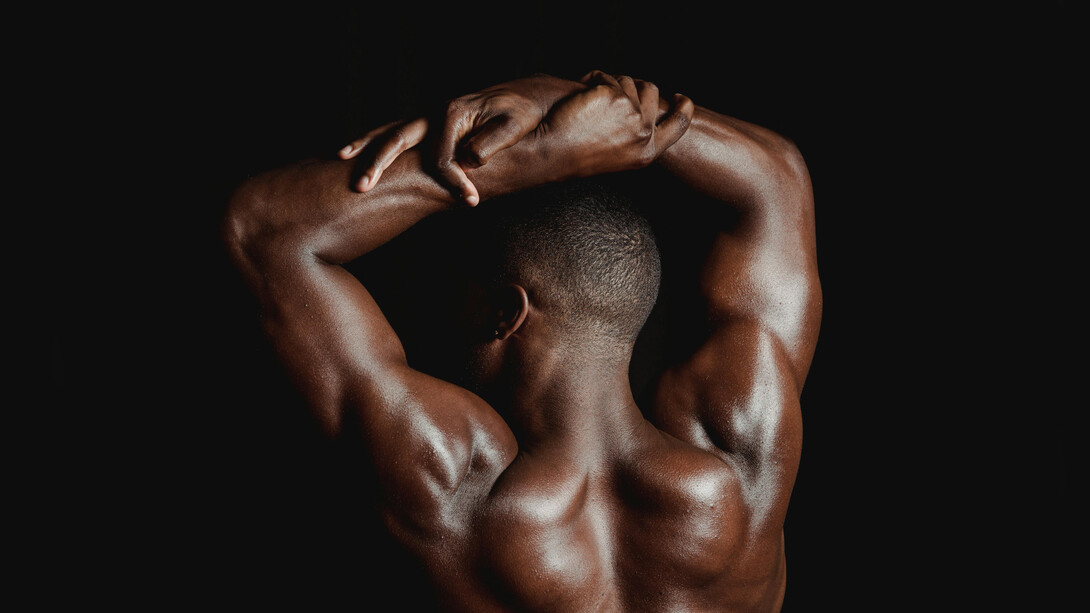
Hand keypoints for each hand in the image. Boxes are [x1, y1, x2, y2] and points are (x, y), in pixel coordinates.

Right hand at [340, 74, 582, 202]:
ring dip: (365, 147)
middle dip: (378, 163)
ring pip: (388, 131)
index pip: (442, 156)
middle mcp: (434, 112)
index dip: (453, 181)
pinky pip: (396, 133)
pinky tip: (357, 154)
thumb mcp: (516, 124)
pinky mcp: (429, 125)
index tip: (469, 202)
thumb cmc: (524, 112)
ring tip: (340, 160)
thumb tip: (470, 159)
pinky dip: (374, 142)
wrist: (526, 95)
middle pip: (397, 138)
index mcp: (454, 113)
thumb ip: (494, 141)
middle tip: (362, 188)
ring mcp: (429, 118)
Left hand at [533, 70, 693, 178]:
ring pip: (627, 81)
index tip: (679, 96)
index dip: (684, 107)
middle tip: (611, 92)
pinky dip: (590, 79)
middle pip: (650, 91)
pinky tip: (578, 94)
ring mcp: (630, 112)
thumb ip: (637, 135)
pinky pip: (604, 75)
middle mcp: (643, 133)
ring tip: (590, 100)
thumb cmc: (579, 155)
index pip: (679, 124)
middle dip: (633, 86)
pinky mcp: (612, 95)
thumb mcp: (619, 154)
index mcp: (648, 152)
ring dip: (609, 82)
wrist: (553, 154)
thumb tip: (644, 107)